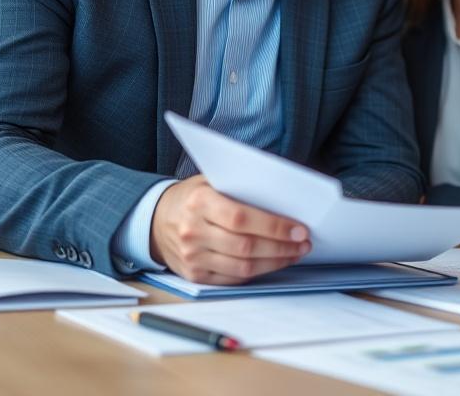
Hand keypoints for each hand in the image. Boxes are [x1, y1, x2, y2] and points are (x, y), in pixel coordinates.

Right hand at [150, 175, 310, 284]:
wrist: (155, 219)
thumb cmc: (195, 197)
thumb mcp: (212, 181)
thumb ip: (242, 187)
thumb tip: (286, 198)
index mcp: (199, 202)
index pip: (242, 218)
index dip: (274, 226)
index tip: (299, 229)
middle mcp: (193, 231)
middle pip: (245, 246)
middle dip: (281, 246)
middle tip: (304, 243)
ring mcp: (192, 256)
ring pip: (242, 266)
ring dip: (275, 262)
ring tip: (295, 253)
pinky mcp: (194, 275)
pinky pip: (233, 278)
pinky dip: (258, 272)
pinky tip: (274, 263)